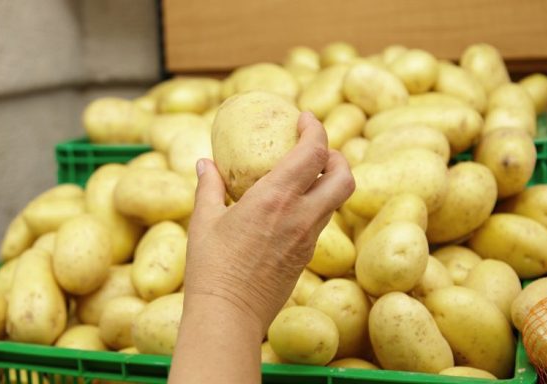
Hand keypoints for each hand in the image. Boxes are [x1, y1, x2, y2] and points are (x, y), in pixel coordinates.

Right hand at [184, 111, 354, 330]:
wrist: (228, 315)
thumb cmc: (210, 268)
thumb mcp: (204, 221)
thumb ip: (209, 187)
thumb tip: (205, 163)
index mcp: (275, 198)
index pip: (313, 152)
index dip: (315, 129)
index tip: (303, 118)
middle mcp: (300, 216)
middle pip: (343, 177)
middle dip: (337, 157)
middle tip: (315, 151)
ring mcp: (307, 240)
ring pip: (335, 201)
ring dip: (327, 182)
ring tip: (302, 178)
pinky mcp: (305, 258)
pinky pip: (319, 223)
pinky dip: (313, 206)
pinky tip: (288, 210)